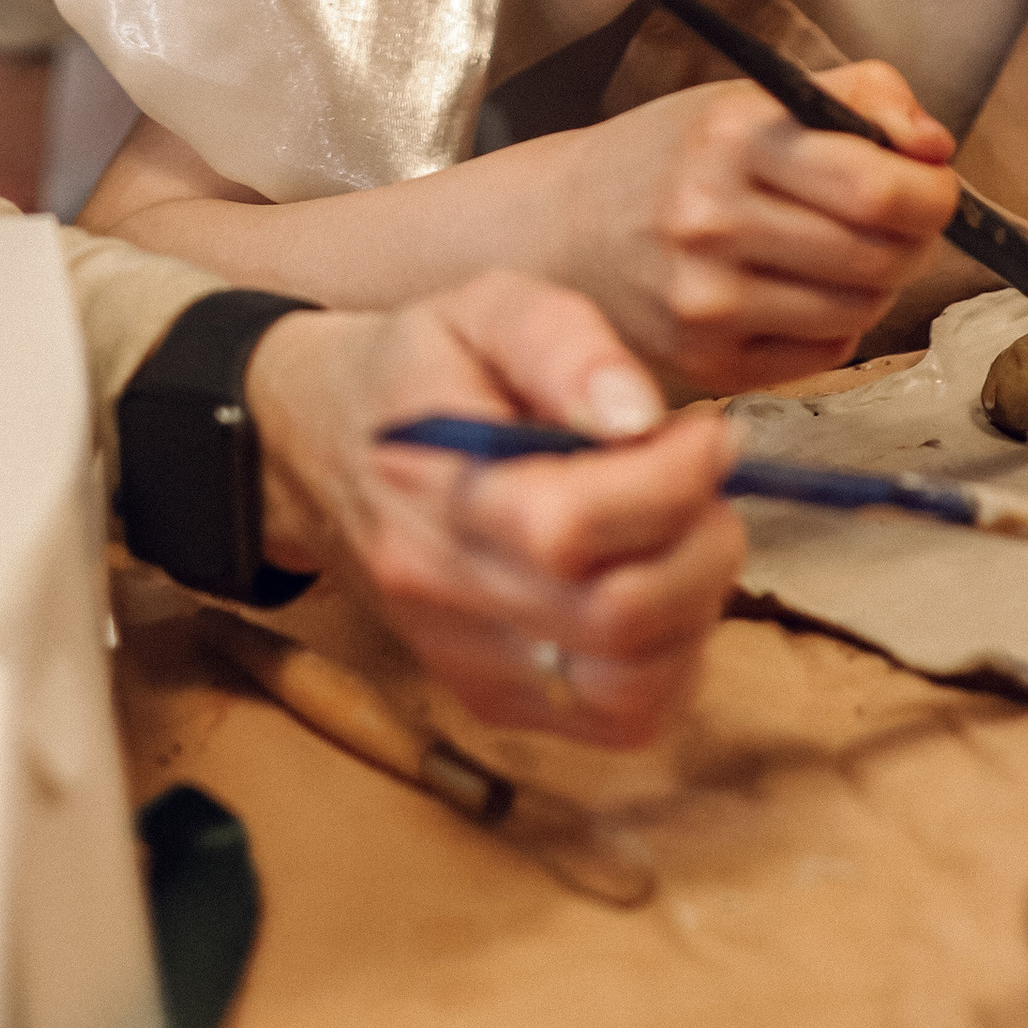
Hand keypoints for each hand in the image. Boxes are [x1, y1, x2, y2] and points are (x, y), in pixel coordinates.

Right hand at [243, 271, 742, 747]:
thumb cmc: (421, 370)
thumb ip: (560, 341)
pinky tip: (659, 580)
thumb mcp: (482, 309)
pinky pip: (621, 718)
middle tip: (704, 478)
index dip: (670, 481)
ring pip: (632, 689)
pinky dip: (674, 657)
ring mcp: (468, 664)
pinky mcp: (496, 701)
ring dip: (695, 604)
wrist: (322, 449)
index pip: (566, 528)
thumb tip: (638, 415)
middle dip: (700, 542)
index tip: (705, 432)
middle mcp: (441, 593)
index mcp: (429, 485)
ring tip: (682, 526)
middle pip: (616, 619)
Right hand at [554, 60, 957, 397]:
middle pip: (879, 254)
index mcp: (730, 138)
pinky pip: (825, 353)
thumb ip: (856, 97)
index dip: (929, 190)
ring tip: (840, 250)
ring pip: (860, 308)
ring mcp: (707, 300)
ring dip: (875, 281)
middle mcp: (712, 220)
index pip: (875, 186)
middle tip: (895, 217)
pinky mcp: (707, 362)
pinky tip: (799, 290)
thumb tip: (934, 145)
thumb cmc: (667, 158)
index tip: (931, 182)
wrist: (564, 231)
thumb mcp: (748, 97)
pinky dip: (834, 324)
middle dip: (912, 235)